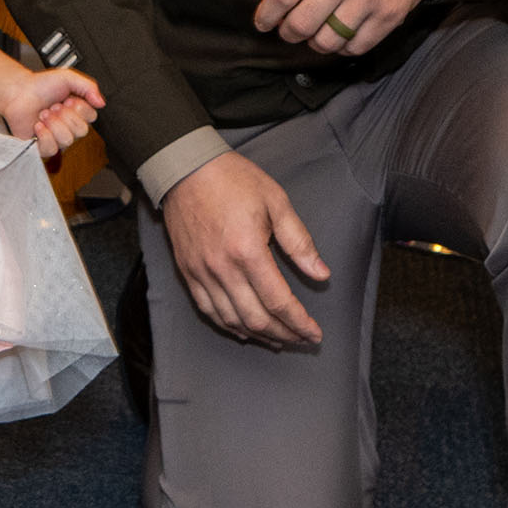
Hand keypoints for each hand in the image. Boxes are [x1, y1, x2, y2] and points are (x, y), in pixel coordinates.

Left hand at [0, 65, 105, 161]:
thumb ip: (89, 86)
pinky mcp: (43, 146)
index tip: (68, 99)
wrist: (18, 92)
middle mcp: (69, 126)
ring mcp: (57, 137)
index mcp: (78, 111)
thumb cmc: (40, 86)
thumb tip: (101, 102)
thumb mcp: (68, 77)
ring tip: (44, 113)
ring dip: (53, 123)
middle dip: (65, 115)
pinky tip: (38, 125)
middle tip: (53, 106)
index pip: (91, 118)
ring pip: (67, 140)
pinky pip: (51, 149)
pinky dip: (44, 135)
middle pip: (81, 131)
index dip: (79, 108)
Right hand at [161, 150, 328, 348]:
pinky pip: (208, 310)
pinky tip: (244, 330)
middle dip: (284, 335)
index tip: (315, 334)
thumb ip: (299, 242)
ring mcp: (201, 273)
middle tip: (302, 339)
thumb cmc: (233, 179)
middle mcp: (222, 269)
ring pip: (232, 320)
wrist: (185, 168)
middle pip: (256, 319)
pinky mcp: (188, 272)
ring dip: (259, 336)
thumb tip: (322, 275)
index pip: (279, 302)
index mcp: (248, 251)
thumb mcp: (276, 202)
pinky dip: (229, 326)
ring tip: (279, 339)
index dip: (300, 324)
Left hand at [233, 0, 444, 52]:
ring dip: (313, 42)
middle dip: (287, 32)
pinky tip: (339, 32)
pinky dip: (342, 46)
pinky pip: (356, 46)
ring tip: (313, 30)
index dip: (266, 14)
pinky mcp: (391, 15)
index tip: (262, 22)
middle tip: (287, 28)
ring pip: (327, 41)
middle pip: (302, 23)